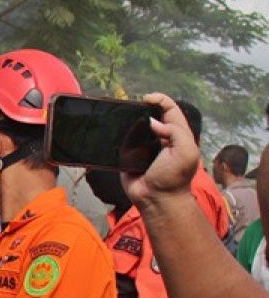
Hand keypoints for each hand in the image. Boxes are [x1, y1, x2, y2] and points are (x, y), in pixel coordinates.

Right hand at [120, 93, 199, 209]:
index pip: (170, 110)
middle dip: (143, 107)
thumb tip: (152, 122)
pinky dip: (118, 135)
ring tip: (121, 115)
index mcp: (176, 134)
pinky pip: (122, 142)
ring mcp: (143, 147)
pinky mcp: (128, 156)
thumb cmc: (174, 177)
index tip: (147, 98)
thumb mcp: (185, 151)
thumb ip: (175, 132)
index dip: (160, 100)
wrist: (156, 199)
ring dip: (129, 120)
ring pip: (136, 127)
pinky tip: (113, 130)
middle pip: (152, 115)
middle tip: (132, 106)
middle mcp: (160, 137)